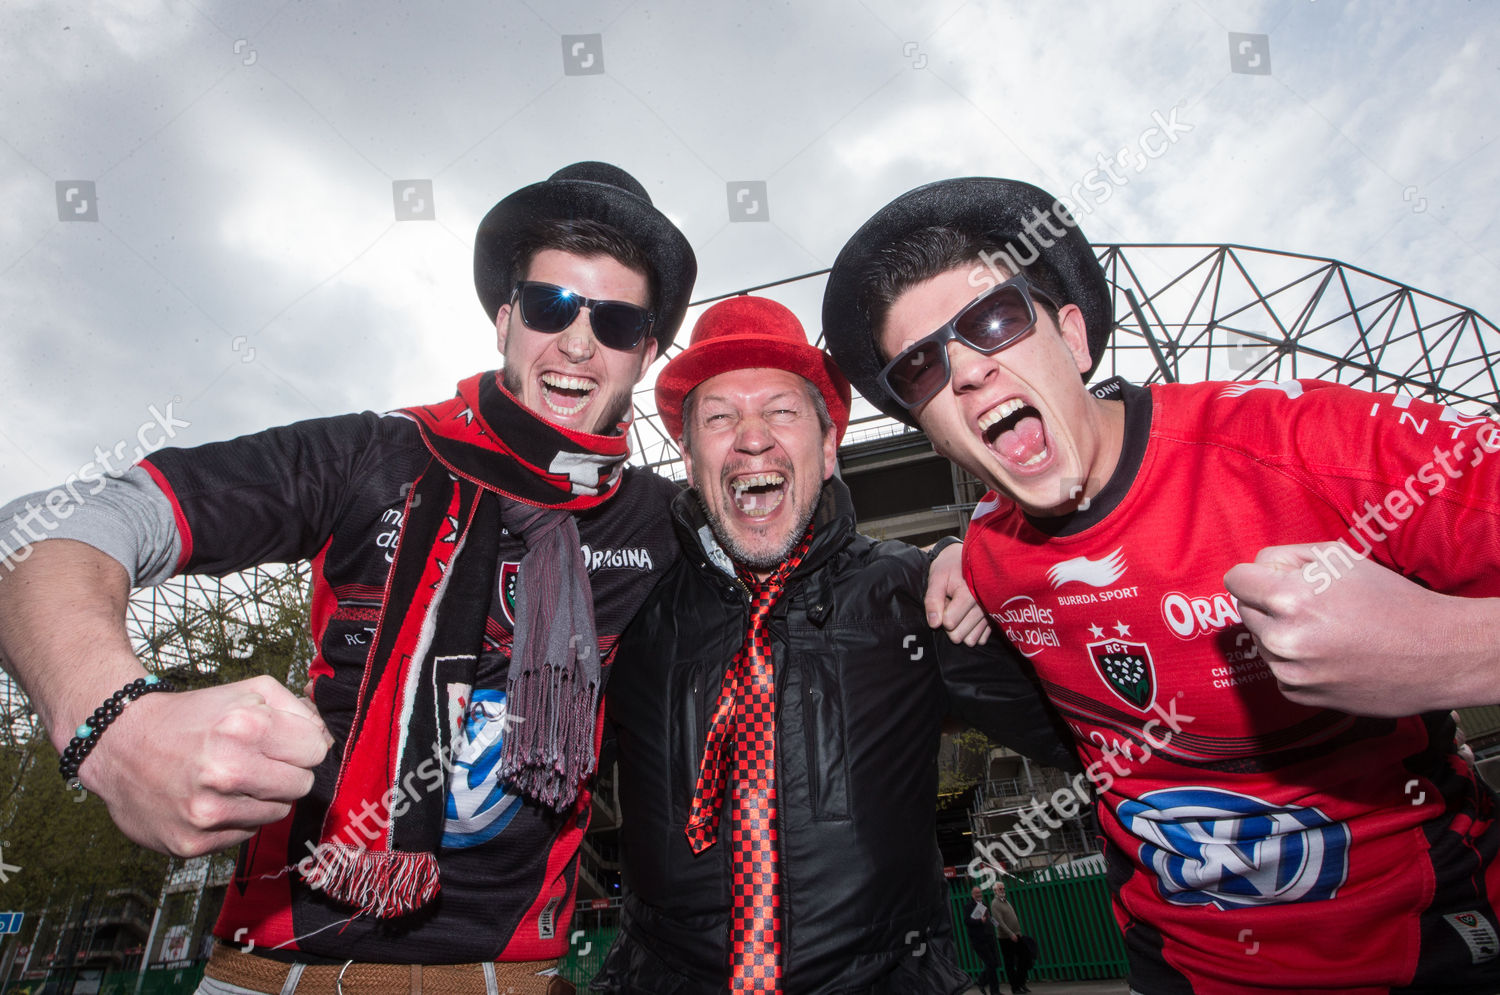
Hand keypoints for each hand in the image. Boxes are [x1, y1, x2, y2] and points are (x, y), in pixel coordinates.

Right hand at [79, 674, 333, 855]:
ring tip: (231, 779)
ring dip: (262, 798)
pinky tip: (211, 799)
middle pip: (301, 785)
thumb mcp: (248, 691)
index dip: (302, 745)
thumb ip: (298, 709)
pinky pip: (244, 835)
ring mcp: (208, 811)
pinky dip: (236, 819)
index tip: (282, 743)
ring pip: (276, 813)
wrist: (119, 743)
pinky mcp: (192, 843)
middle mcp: (226, 771)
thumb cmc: (191, 716)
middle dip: (286, 771)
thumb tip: (327, 740)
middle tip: (257, 761)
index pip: (316, 750)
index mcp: (245, 726)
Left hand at [926, 542, 990, 645]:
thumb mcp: (937, 578)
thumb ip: (932, 600)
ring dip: (961, 628)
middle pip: (958, 635)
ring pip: (969, 640)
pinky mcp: (993, 620)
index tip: (943, 599)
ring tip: (960, 609)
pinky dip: (972, 631)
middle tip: (950, 604)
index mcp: (969, 594)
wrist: (970, 558)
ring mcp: (990, 614)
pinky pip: (981, 638)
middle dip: (950, 623)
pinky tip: (968, 616)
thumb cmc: (950, 567)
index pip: (949, 623)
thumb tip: (934, 624)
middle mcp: (983, 606)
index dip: (941, 613)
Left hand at [1225, 542, 1498, 715]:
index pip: (1235, 580)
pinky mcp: (1301, 696)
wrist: (1437, 654)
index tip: (1272, 578)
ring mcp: (1291, 672)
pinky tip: (1331, 653)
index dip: (1255, 575)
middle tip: (1313, 602)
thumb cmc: (1392, 600)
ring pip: (1261, 640)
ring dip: (1282, 632)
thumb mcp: (1339, 558)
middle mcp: (1283, 638)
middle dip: (1269, 602)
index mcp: (1289, 598)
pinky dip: (1296, 661)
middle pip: (1246, 609)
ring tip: (1328, 629)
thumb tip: (1258, 568)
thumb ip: (1288, 557)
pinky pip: (1279, 669)